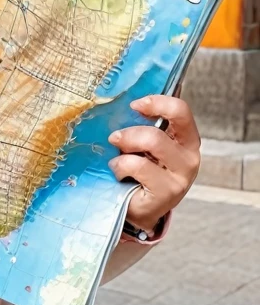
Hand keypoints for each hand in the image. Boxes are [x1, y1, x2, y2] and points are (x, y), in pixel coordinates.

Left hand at [108, 94, 199, 232]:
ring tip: (115, 158)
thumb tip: (132, 95)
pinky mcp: (167, 191)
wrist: (138, 209)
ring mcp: (181, 175)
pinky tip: (118, 173)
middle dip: (131, 132)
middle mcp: (190, 156)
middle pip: (161, 129)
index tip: (135, 105)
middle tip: (114, 138)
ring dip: (125, 146)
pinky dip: (121, 166)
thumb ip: (146, 124)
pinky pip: (138, 166)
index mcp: (187, 138)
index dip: (157, 102)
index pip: (181, 110)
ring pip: (152, 142)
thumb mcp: (145, 145)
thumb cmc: (140, 172)